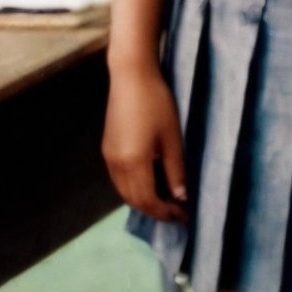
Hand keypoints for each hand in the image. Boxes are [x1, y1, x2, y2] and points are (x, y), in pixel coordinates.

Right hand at [102, 68, 187, 223]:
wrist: (131, 76)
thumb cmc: (156, 102)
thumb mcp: (172, 138)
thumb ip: (175, 170)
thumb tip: (181, 197)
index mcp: (133, 163)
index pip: (148, 201)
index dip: (165, 213)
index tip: (184, 216)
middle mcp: (116, 164)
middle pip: (133, 200)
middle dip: (155, 210)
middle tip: (177, 211)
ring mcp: (108, 156)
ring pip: (124, 191)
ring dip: (143, 200)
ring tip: (166, 199)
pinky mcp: (107, 148)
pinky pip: (119, 179)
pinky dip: (134, 188)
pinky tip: (150, 181)